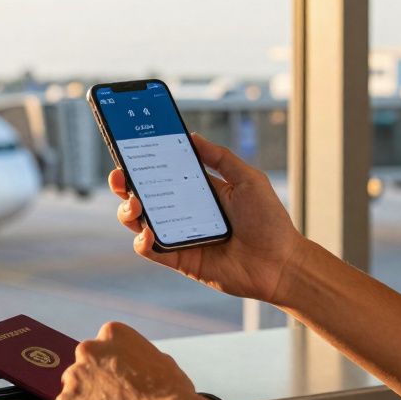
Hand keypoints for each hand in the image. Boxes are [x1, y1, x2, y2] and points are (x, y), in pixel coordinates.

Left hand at [54, 322, 215, 399]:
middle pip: (82, 366)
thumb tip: (137, 366)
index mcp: (113, 333)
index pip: (100, 348)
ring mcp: (75, 376)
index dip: (108, 367)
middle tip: (112, 399)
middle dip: (93, 382)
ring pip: (72, 389)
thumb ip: (139, 358)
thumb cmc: (171, 394)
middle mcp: (89, 349)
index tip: (116, 379)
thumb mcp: (161, 360)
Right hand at [110, 133, 305, 304]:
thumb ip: (220, 158)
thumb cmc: (269, 220)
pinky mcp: (180, 259)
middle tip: (119, 176)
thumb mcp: (248, 179)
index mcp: (199, 189)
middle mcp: (184, 211)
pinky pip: (151, 250)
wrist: (280, 263)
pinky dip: (143, 240)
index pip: (164, 171)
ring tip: (134, 203)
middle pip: (144, 195)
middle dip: (125, 184)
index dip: (144, 160)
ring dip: (128, 211)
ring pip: (140, 222)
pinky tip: (148, 231)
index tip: (129, 147)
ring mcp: (180, 235)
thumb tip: (192, 136)